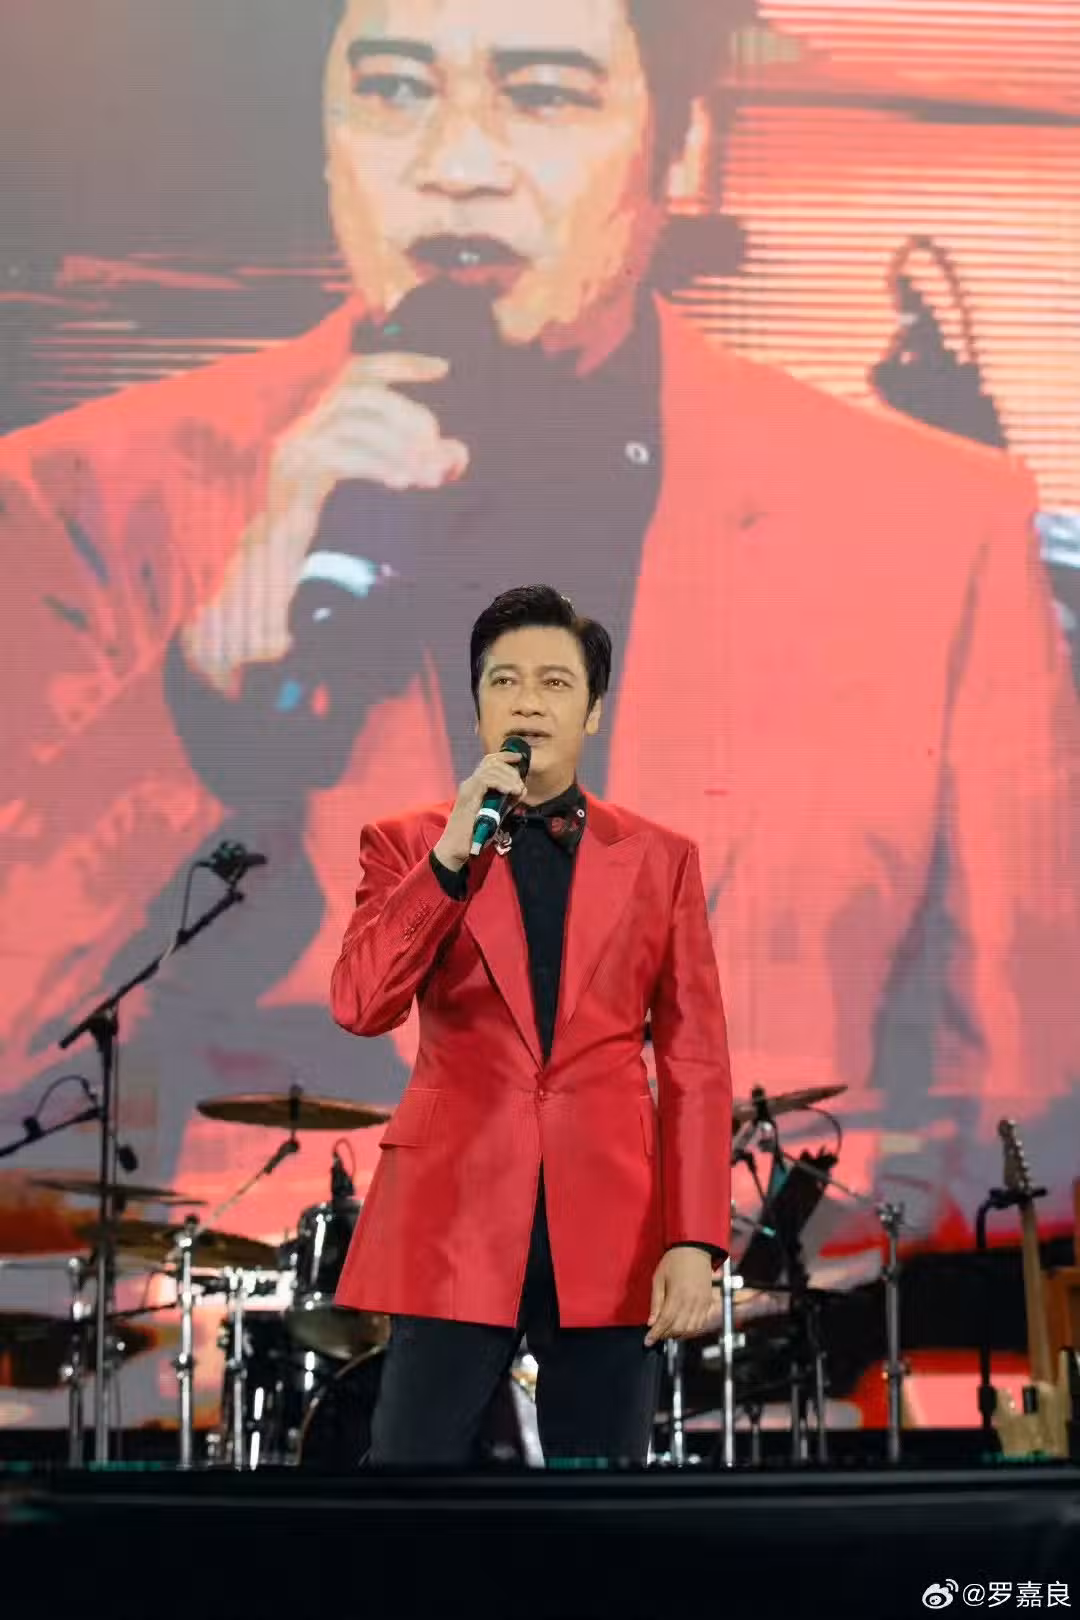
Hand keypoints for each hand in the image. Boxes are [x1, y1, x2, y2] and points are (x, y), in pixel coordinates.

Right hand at [181, 351, 468, 691]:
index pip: (357, 373)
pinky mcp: (289, 475)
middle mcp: (298, 427)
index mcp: (317, 424)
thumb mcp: (371, 498)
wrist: (263, 582)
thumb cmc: (320, 543)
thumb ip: (412, 471)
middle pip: (358, 392)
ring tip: (426, 474)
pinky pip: (338, 454)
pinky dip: (376, 462)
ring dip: (396, 441)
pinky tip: (402, 482)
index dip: (400, 363)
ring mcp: (289, 448)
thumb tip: (458, 455)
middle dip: (406, 413)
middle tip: (437, 448)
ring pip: (349, 419)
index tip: (444, 368)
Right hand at [434, 752, 528, 871]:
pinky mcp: (468, 796)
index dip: (505, 756)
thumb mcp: (496, 814)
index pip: (489, 761)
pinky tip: (510, 792)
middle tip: (520, 786)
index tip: (519, 758)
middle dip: (510, 770)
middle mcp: (470, 783)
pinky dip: (501, 783)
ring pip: (491, 769)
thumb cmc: (474, 834)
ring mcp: (468, 788)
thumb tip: (522, 789)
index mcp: (475, 785)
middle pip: (492, 762)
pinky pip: (486, 780)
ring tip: (517, 791)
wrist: (456, 848)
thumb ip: (507, 801)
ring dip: (508, 777)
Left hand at [644, 1248, 713, 1346]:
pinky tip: (682, 1328)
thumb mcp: (658, 1278)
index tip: (648, 1341)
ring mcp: (702, 1303)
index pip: (665, 1322)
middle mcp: (692, 1302)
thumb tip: (651, 1322)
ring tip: (667, 1332)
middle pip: (678, 1328)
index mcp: (678, 1295)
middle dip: (665, 1335)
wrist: (695, 1249)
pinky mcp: (708, 1303)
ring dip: (678, 1334)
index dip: (655, 1334)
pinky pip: (701, 1323)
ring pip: (691, 1329)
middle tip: (655, 1336)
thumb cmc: (674, 1261)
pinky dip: (691, 1329)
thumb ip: (656, 1302)